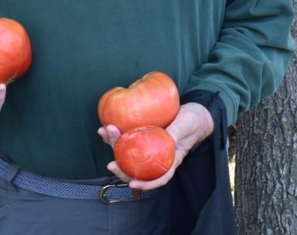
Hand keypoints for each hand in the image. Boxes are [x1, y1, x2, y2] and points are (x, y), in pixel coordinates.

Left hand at [97, 102, 214, 189]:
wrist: (191, 112)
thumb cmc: (192, 121)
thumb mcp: (186, 125)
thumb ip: (177, 132)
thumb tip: (166, 140)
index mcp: (171, 159)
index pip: (159, 178)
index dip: (146, 184)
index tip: (133, 184)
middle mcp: (157, 156)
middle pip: (138, 168)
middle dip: (122, 168)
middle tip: (110, 164)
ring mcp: (148, 147)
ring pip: (128, 153)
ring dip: (114, 145)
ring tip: (104, 133)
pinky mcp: (143, 136)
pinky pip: (127, 139)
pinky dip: (115, 135)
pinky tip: (105, 128)